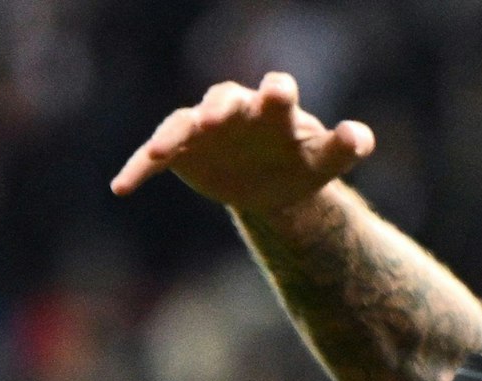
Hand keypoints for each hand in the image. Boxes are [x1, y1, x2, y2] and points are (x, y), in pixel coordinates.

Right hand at [110, 72, 373, 213]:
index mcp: (274, 110)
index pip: (276, 91)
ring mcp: (204, 129)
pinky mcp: (181, 153)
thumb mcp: (326, 160)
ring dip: (175, 134)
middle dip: (221, 106)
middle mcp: (236, 111)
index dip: (277, 92)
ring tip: (165, 151)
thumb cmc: (301, 161)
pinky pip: (154, 156)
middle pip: (225, 98)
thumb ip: (346, 146)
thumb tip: (360, 137)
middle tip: (217, 115)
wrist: (274, 184)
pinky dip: (139, 167)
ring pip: (185, 122)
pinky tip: (121, 187)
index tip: (278, 95)